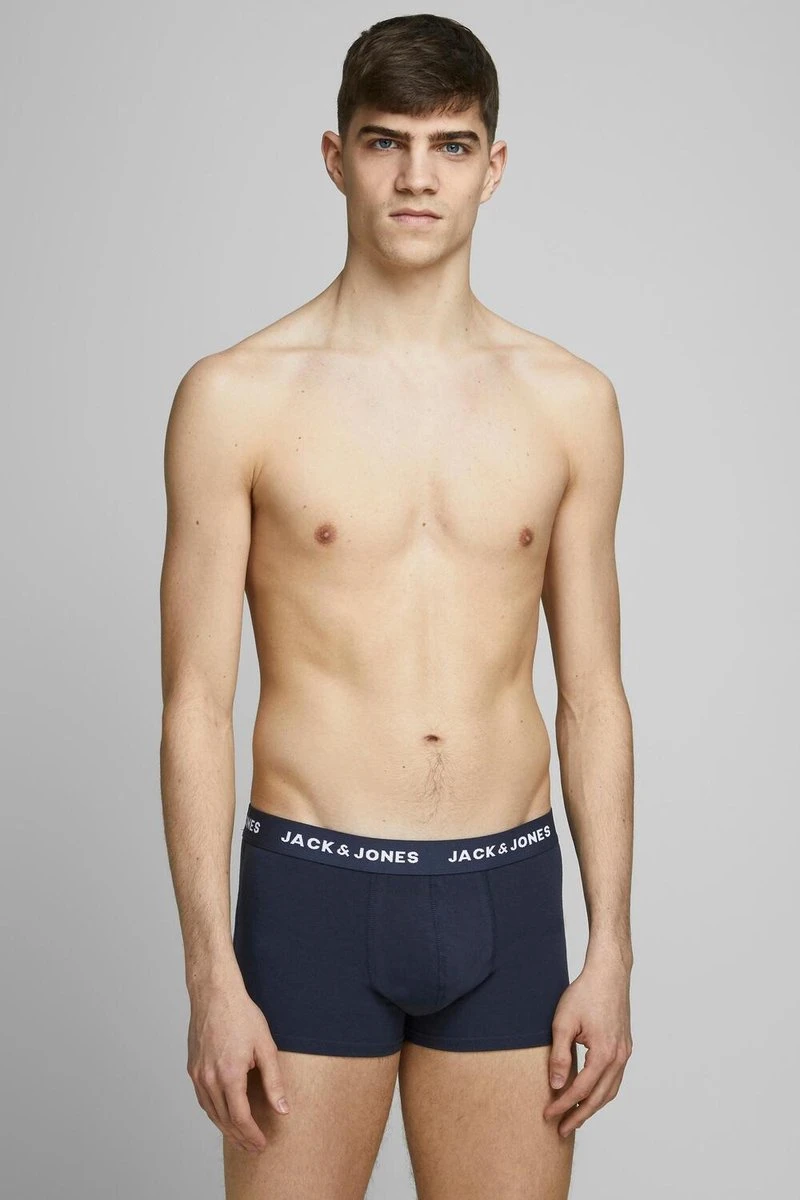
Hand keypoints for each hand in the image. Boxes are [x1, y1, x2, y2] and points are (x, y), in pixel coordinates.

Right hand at [187, 980, 289, 1153]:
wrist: (215, 994)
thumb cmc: (242, 1016)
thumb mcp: (266, 1047)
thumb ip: (274, 1081)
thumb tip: (283, 1109)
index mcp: (229, 1075)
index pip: (240, 1117)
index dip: (252, 1135)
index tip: (261, 1144)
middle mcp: (209, 1079)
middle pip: (224, 1120)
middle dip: (240, 1137)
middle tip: (253, 1148)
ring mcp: (198, 1074)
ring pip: (211, 1112)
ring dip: (226, 1129)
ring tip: (240, 1138)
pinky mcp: (192, 1068)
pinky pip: (203, 1099)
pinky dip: (214, 1113)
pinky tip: (223, 1116)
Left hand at [543, 957, 632, 1137]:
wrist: (609, 974)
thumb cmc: (585, 993)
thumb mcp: (563, 1023)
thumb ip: (560, 1056)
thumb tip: (556, 1085)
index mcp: (604, 1054)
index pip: (580, 1090)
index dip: (562, 1105)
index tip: (548, 1115)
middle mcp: (619, 1058)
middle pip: (598, 1098)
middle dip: (579, 1115)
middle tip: (561, 1130)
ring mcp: (625, 1053)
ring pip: (610, 1091)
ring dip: (592, 1107)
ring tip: (574, 1117)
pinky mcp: (625, 1047)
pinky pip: (615, 1079)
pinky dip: (602, 1092)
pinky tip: (590, 1094)